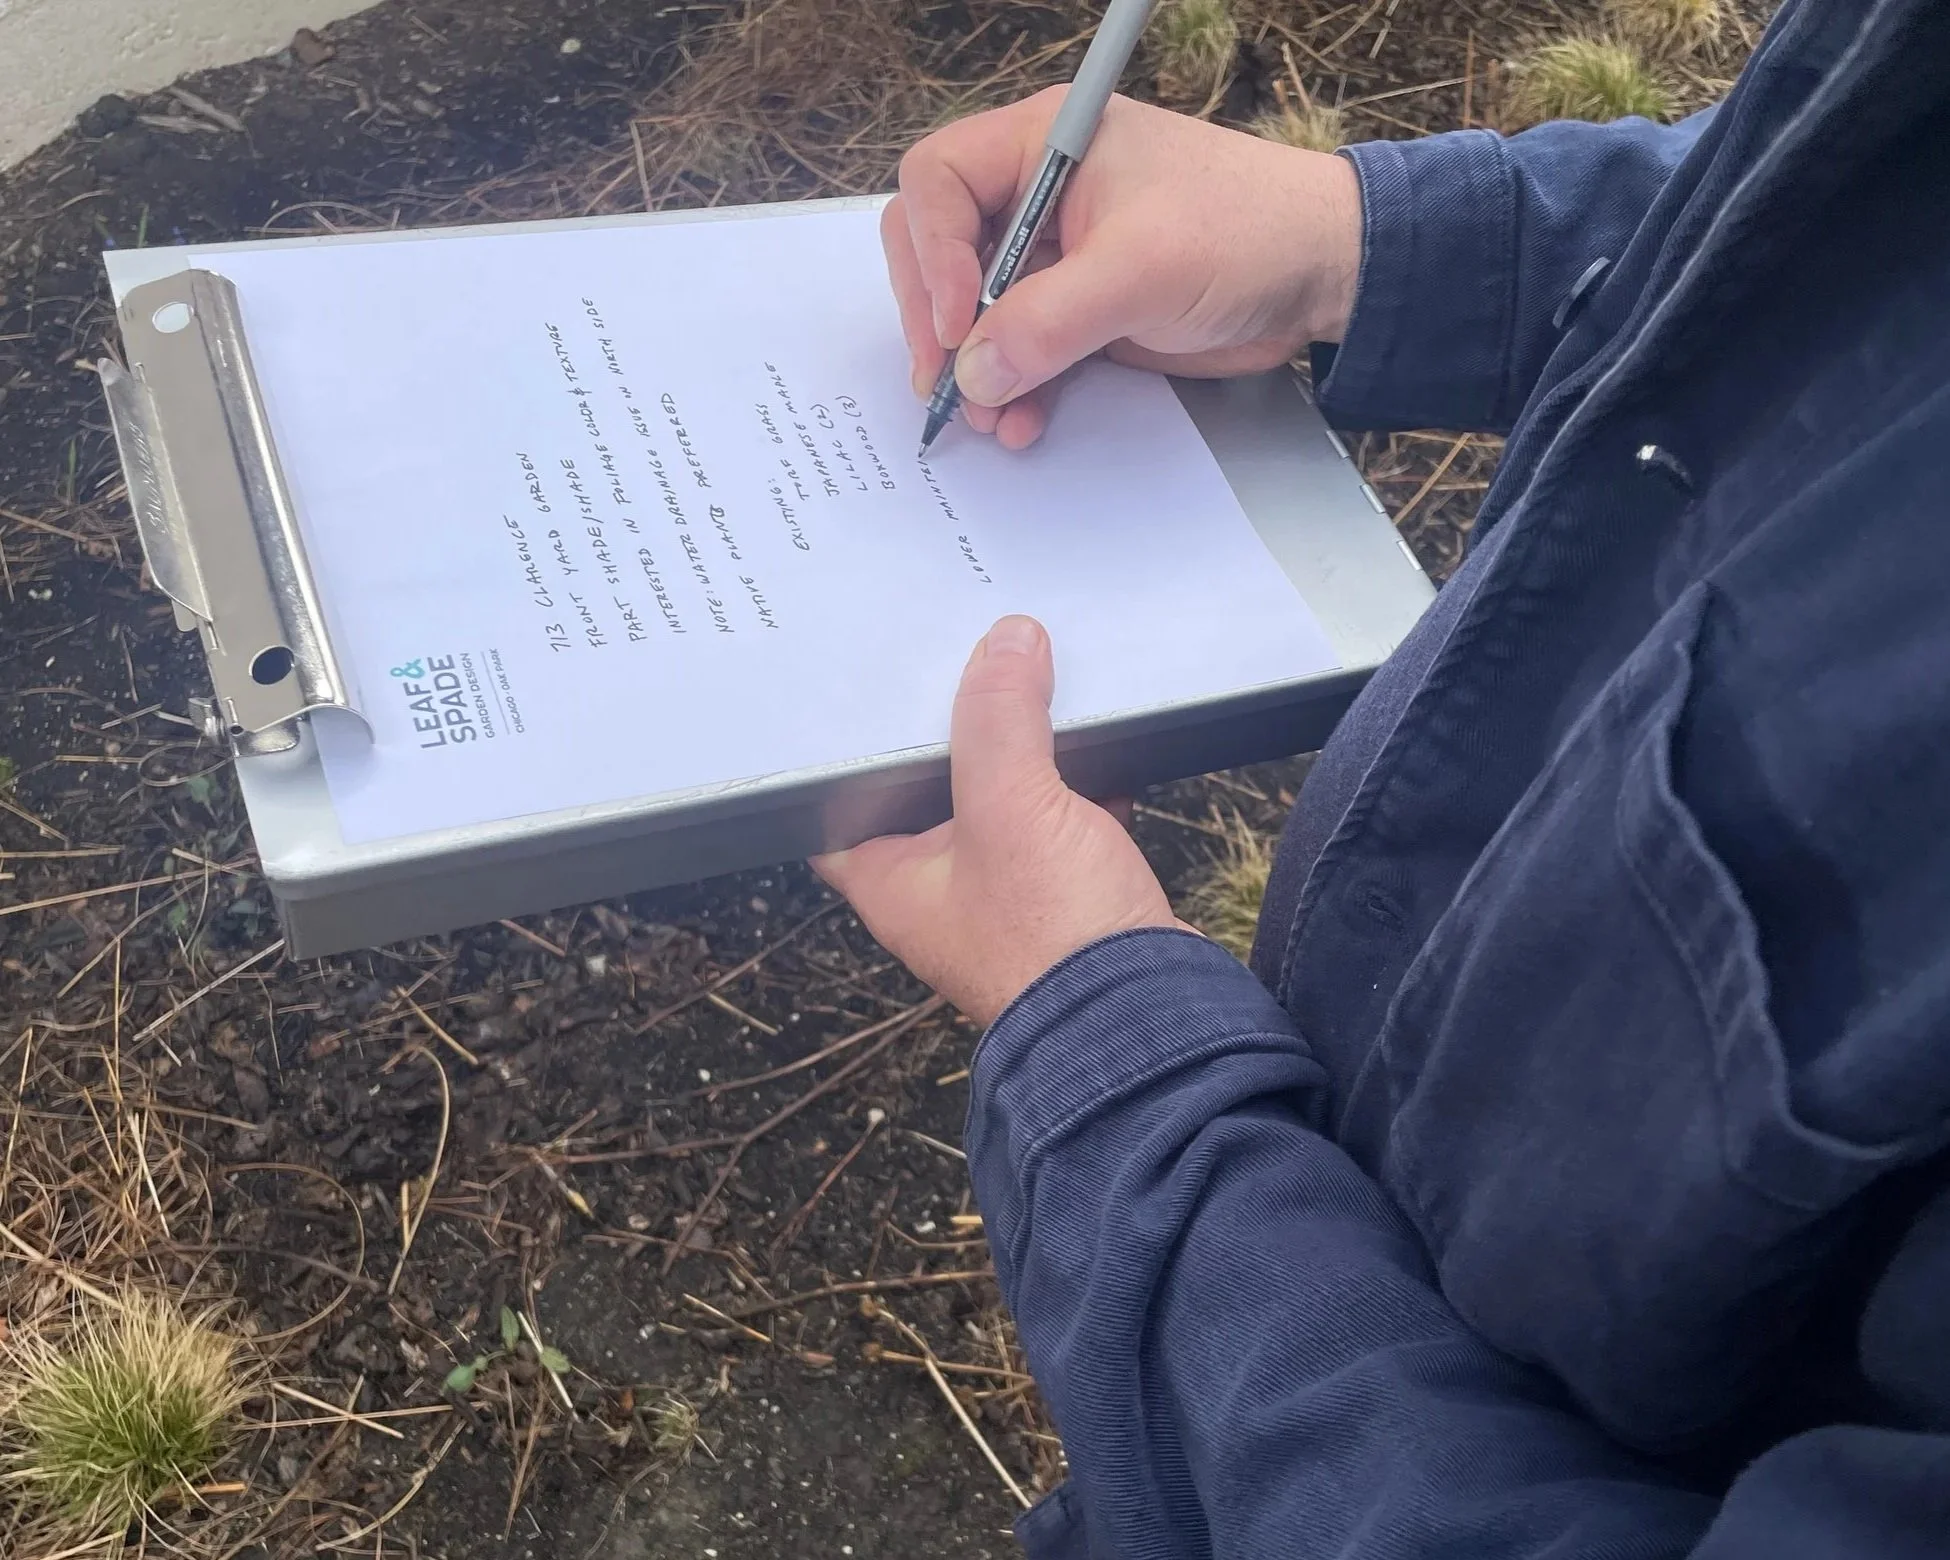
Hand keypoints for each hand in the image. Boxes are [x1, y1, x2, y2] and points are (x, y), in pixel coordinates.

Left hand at [813, 616, 1188, 1026]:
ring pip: (1005, 800)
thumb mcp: (1009, 806)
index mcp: (894, 881)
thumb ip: (999, 718)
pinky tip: (1103, 735)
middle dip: (950, 727)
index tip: (860, 686)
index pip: (842, 804)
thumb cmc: (1053, 937)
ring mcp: (1012, 894)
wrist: (1152, 1020)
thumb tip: (1008, 639)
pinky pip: (1068, 818)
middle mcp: (943, 890)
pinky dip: (1083, 778)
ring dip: (1022, 748)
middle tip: (956, 654)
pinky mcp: (1074, 893)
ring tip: (1029, 673)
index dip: (847, 746)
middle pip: (930, 788)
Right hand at [884, 88, 1363, 448]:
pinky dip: (1012, 388)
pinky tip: (1021, 420)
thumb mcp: (1141, 270)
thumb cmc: (1247, 232)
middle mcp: (1038, 194)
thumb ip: (1049, 321)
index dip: (934, 254)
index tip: (960, 325)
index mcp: (1044, 145)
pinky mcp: (1080, 311)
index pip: (938, 183)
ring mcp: (1056, 256)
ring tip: (987, 418)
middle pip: (939, 248)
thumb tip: (973, 373)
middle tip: (944, 382)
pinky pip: (1020, 350)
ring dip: (974, 370)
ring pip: (975, 312)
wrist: (1321, 276)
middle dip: (939, 320)